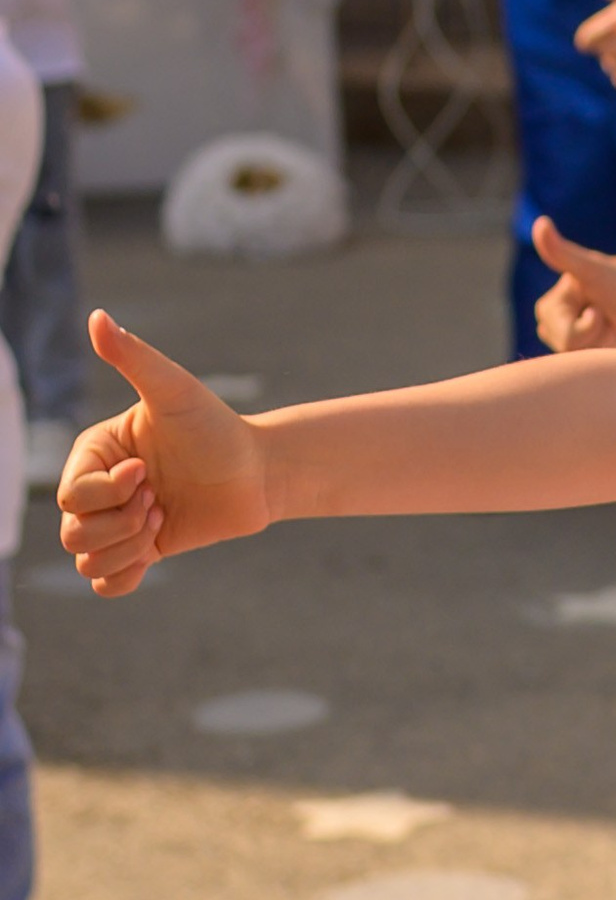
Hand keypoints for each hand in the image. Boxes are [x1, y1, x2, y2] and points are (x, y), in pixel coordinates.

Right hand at [58, 311, 269, 593]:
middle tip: (160, 499)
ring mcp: (117, 522)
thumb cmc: (217, 426)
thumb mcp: (174, 390)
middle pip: (72, 532)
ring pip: (86, 559)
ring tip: (162, 518)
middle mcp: (99, 488)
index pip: (71, 494)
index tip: (148, 474)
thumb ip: (134, 357)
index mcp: (95, 453)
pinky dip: (125, 576)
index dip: (110, 493)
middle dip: (122, 523)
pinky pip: (105, 583)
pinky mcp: (140, 551)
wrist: (259, 471)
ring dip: (129, 547)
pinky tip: (155, 552)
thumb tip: (98, 317)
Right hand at [529, 214, 615, 351]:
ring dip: (603, 342)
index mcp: (547, 308)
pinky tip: (610, 331)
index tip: (598, 308)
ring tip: (607, 321)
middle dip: (596, 335)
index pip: (565, 336)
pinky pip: (593, 363)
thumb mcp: (589, 267)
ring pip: (583, 359)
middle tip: (605, 313)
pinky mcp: (583, 350)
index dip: (589, 326)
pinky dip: (607, 350)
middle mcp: (552, 325)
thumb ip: (562, 252)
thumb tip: (540, 223)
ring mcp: (566, 339)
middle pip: (572, 350)